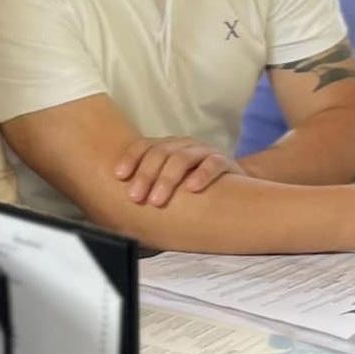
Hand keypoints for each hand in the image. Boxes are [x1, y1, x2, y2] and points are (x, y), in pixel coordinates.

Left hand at [114, 136, 245, 206]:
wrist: (236, 189)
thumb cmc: (192, 188)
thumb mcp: (170, 183)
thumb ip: (149, 186)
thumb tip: (119, 208)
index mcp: (167, 147)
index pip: (144, 146)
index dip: (130, 158)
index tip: (118, 176)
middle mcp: (184, 145)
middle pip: (160, 153)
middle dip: (145, 175)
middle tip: (135, 197)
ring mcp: (204, 151)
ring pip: (182, 158)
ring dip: (167, 179)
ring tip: (156, 200)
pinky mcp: (225, 161)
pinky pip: (213, 164)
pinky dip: (202, 175)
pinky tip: (192, 189)